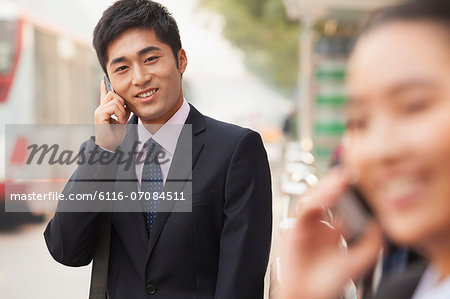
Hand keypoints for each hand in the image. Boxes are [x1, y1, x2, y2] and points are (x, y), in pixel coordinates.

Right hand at [94, 79, 130, 150]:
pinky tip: (119, 122)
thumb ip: (122, 110)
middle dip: (122, 103)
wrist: (110, 145)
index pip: (104, 95)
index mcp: (105, 109)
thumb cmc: (115, 135)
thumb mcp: (122, 119)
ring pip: (115, 100)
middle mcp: (100, 108)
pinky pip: (113, 107)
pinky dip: (120, 114)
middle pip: (112, 93)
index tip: (103, 80)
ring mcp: (99, 111)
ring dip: (122, 111)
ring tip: (121, 121)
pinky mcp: (99, 115)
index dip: (104, 87)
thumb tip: (125, 103)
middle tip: (123, 115)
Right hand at [279, 168, 382, 298]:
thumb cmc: (328, 284)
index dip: (348, 191)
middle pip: (325, 196)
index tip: (361, 180)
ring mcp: (306, 226)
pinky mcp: (294, 229)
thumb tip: (380, 224)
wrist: (308, 296)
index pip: (340, 203)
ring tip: (341, 179)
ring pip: (314, 198)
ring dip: (326, 187)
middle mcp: (319, 225)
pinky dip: (315, 201)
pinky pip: (304, 210)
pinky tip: (328, 196)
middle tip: (350, 172)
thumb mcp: (357, 262)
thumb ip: (370, 244)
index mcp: (333, 230)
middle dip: (336, 183)